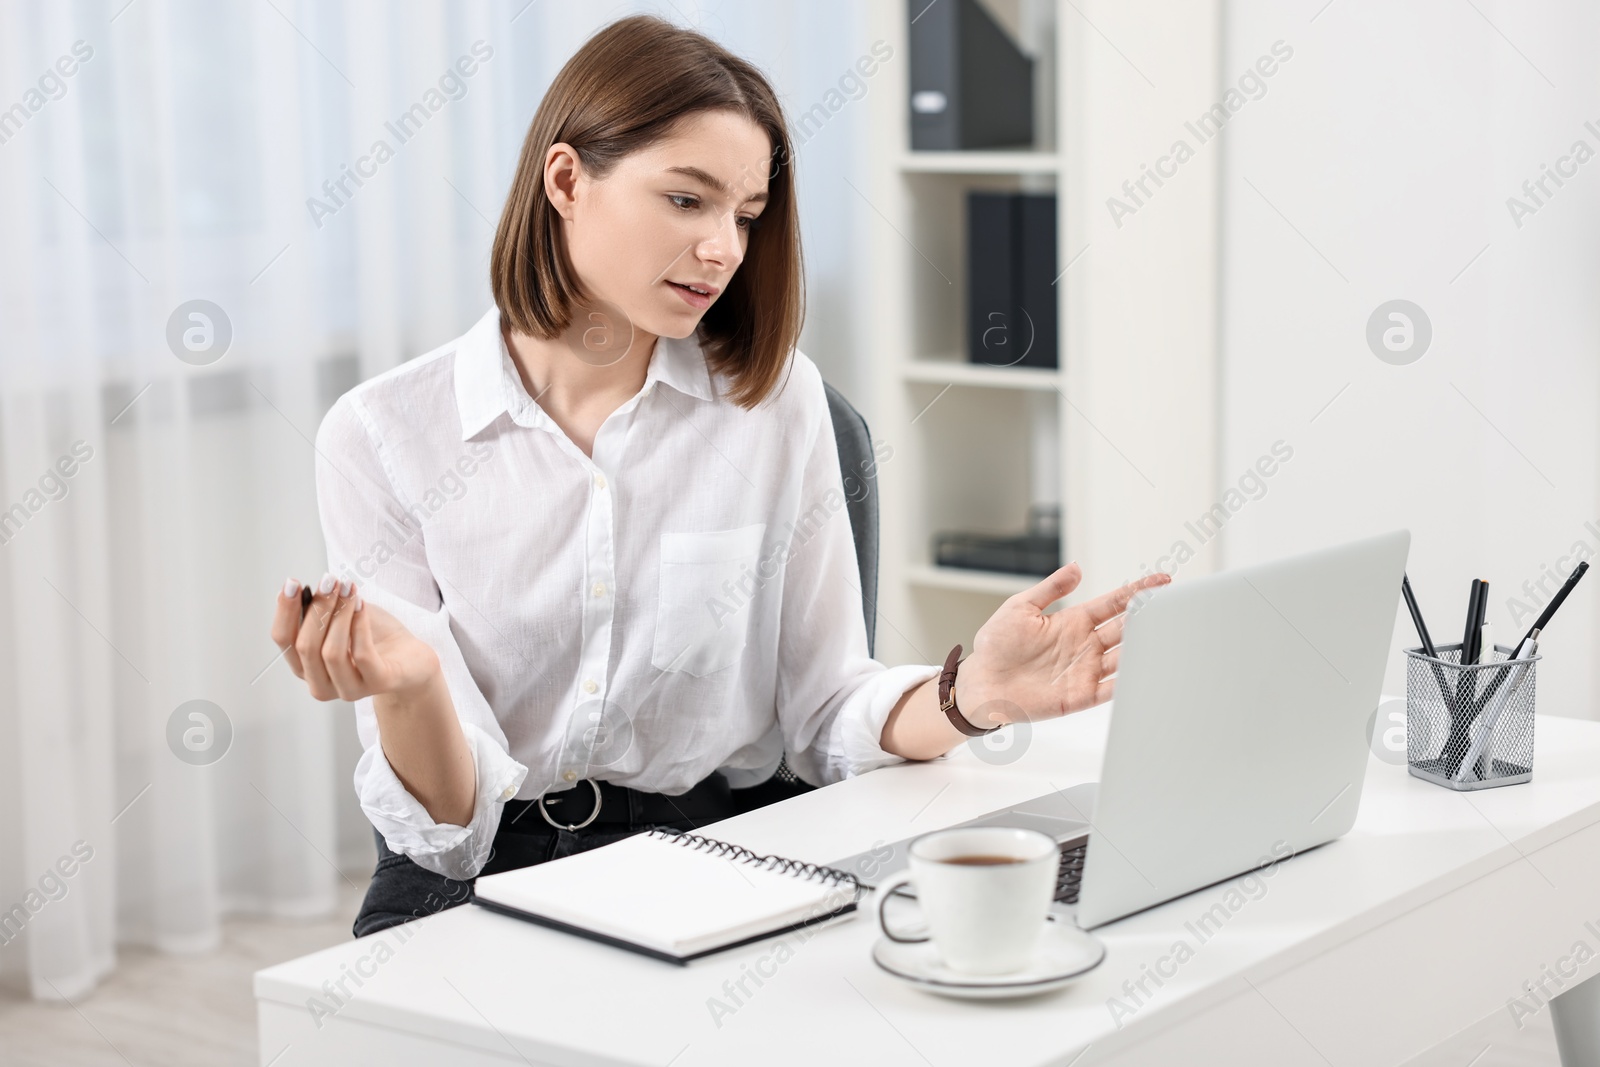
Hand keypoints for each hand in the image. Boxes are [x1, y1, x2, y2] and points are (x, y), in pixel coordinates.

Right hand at [269, 574, 439, 701]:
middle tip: (329, 580)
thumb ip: (319, 610)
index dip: (285, 610)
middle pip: (305, 646)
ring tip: (348, 589)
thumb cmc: (374, 636)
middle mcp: (321, 683)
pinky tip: (361, 604)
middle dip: (316, 608)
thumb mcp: (342, 618)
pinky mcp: (378, 683)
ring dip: (339, 615)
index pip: (283, 640)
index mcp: (306, 667)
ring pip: (331, 653)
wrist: (412, 658)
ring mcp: (349, 688)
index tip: (292, 582)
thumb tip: (296, 589)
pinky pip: (362, 654)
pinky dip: (359, 625)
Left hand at [954, 564, 1170, 727]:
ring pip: (1125, 657)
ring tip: (1166, 636)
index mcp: (1074, 621)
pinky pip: (1112, 689)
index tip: (1162, 580)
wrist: (982, 682)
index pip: (1114, 603)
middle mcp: (1085, 645)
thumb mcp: (1019, 607)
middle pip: (1126, 628)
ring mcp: (1086, 670)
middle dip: (1148, 617)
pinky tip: (1145, 672)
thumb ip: (1050, 589)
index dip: (1137, 592)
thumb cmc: (996, 645)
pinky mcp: (1081, 696)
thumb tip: (1076, 567)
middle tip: (1170, 606)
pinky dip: (1130, 682)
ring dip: (1144, 648)